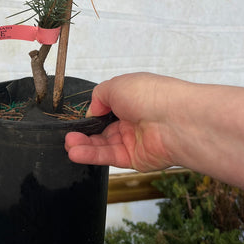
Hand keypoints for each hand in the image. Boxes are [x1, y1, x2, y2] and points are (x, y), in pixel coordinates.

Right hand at [65, 72, 180, 170]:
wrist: (175, 119)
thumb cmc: (150, 95)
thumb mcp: (116, 85)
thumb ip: (99, 96)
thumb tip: (92, 110)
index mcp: (132, 98)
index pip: (107, 107)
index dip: (93, 112)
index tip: (78, 117)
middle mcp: (133, 119)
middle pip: (103, 128)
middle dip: (85, 132)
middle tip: (68, 135)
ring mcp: (134, 139)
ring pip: (104, 144)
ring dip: (85, 144)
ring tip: (68, 144)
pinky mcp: (135, 159)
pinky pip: (110, 157)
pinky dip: (92, 155)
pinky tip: (75, 152)